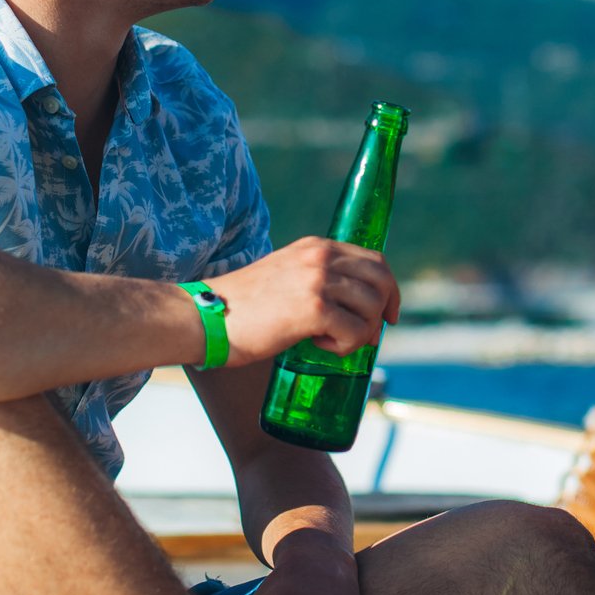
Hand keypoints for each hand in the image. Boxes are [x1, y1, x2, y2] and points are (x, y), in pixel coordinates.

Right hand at [204, 238, 401, 368]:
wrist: (205, 317)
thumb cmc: (242, 308)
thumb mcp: (285, 277)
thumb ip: (316, 282)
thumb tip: (355, 313)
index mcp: (316, 247)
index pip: (374, 260)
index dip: (388, 289)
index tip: (388, 313)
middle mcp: (321, 258)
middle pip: (381, 280)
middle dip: (384, 311)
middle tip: (370, 337)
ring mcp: (318, 281)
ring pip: (372, 308)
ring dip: (360, 333)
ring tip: (329, 341)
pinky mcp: (313, 309)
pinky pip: (356, 332)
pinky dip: (344, 347)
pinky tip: (317, 345)